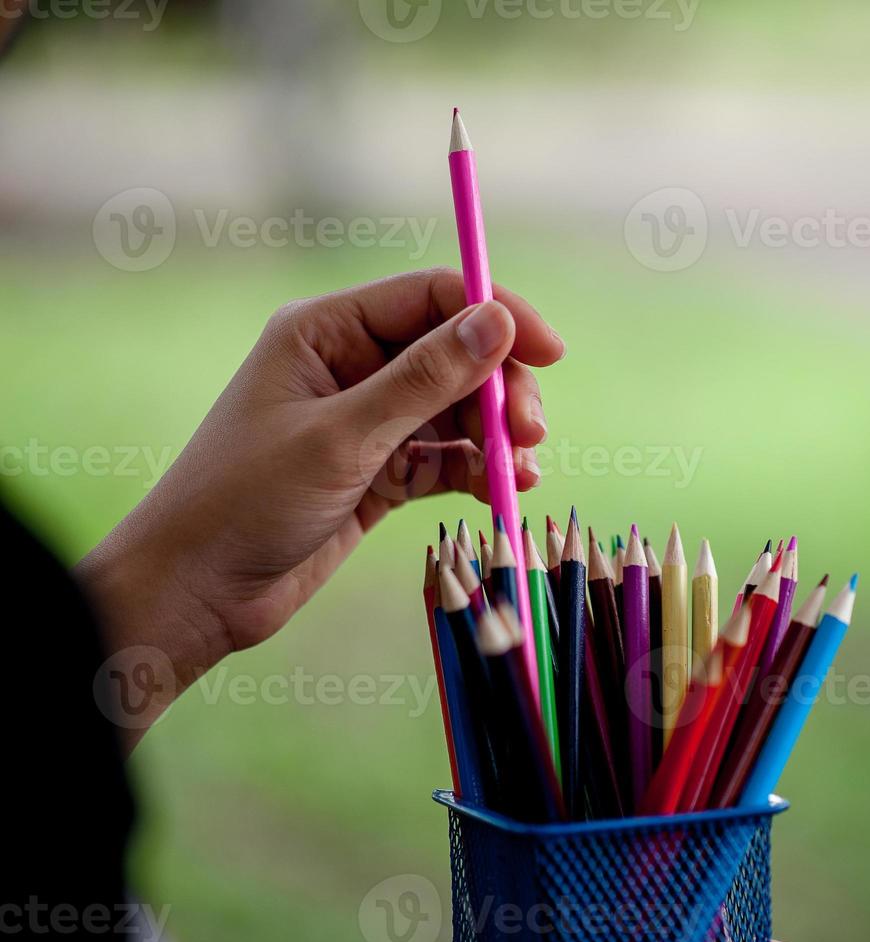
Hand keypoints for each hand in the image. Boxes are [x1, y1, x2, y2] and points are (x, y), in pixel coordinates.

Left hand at [76, 268, 561, 744]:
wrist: (196, 593)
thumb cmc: (246, 502)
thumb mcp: (343, 438)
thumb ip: (425, 381)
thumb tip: (499, 323)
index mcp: (326, 331)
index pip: (430, 297)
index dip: (496, 316)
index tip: (549, 352)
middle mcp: (349, 365)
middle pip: (454, 354)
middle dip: (499, 390)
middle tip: (529, 433)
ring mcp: (366, 420)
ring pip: (456, 410)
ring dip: (494, 436)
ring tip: (519, 472)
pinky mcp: (378, 471)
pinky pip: (445, 457)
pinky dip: (476, 470)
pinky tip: (501, 488)